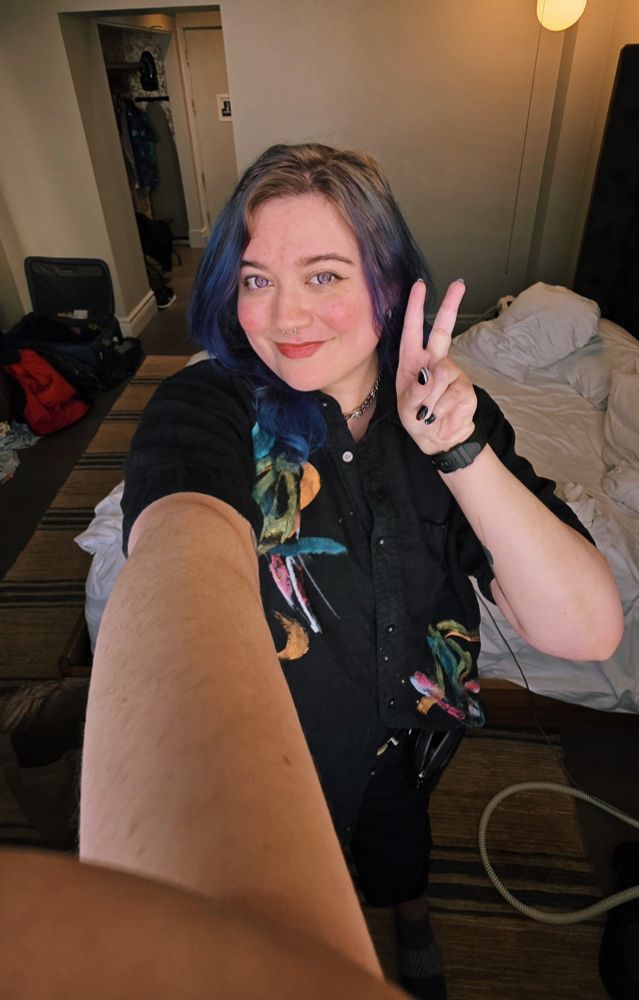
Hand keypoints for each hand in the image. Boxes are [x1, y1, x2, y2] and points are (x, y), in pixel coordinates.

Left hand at [396, 279, 476, 455]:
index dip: (415, 308)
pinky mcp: (466, 389)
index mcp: (413, 362)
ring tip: (428, 413)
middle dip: (451, 305)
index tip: (419, 286)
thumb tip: (429, 375)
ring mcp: (453, 373)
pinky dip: (442, 411)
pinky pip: (453, 395)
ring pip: (441, 376)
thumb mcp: (406, 408)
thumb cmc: (417, 419)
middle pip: (443, 330)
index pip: (413, 331)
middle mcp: (434, 362)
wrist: (438, 440)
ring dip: (430, 400)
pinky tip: (442, 416)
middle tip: (459, 284)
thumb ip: (414, 392)